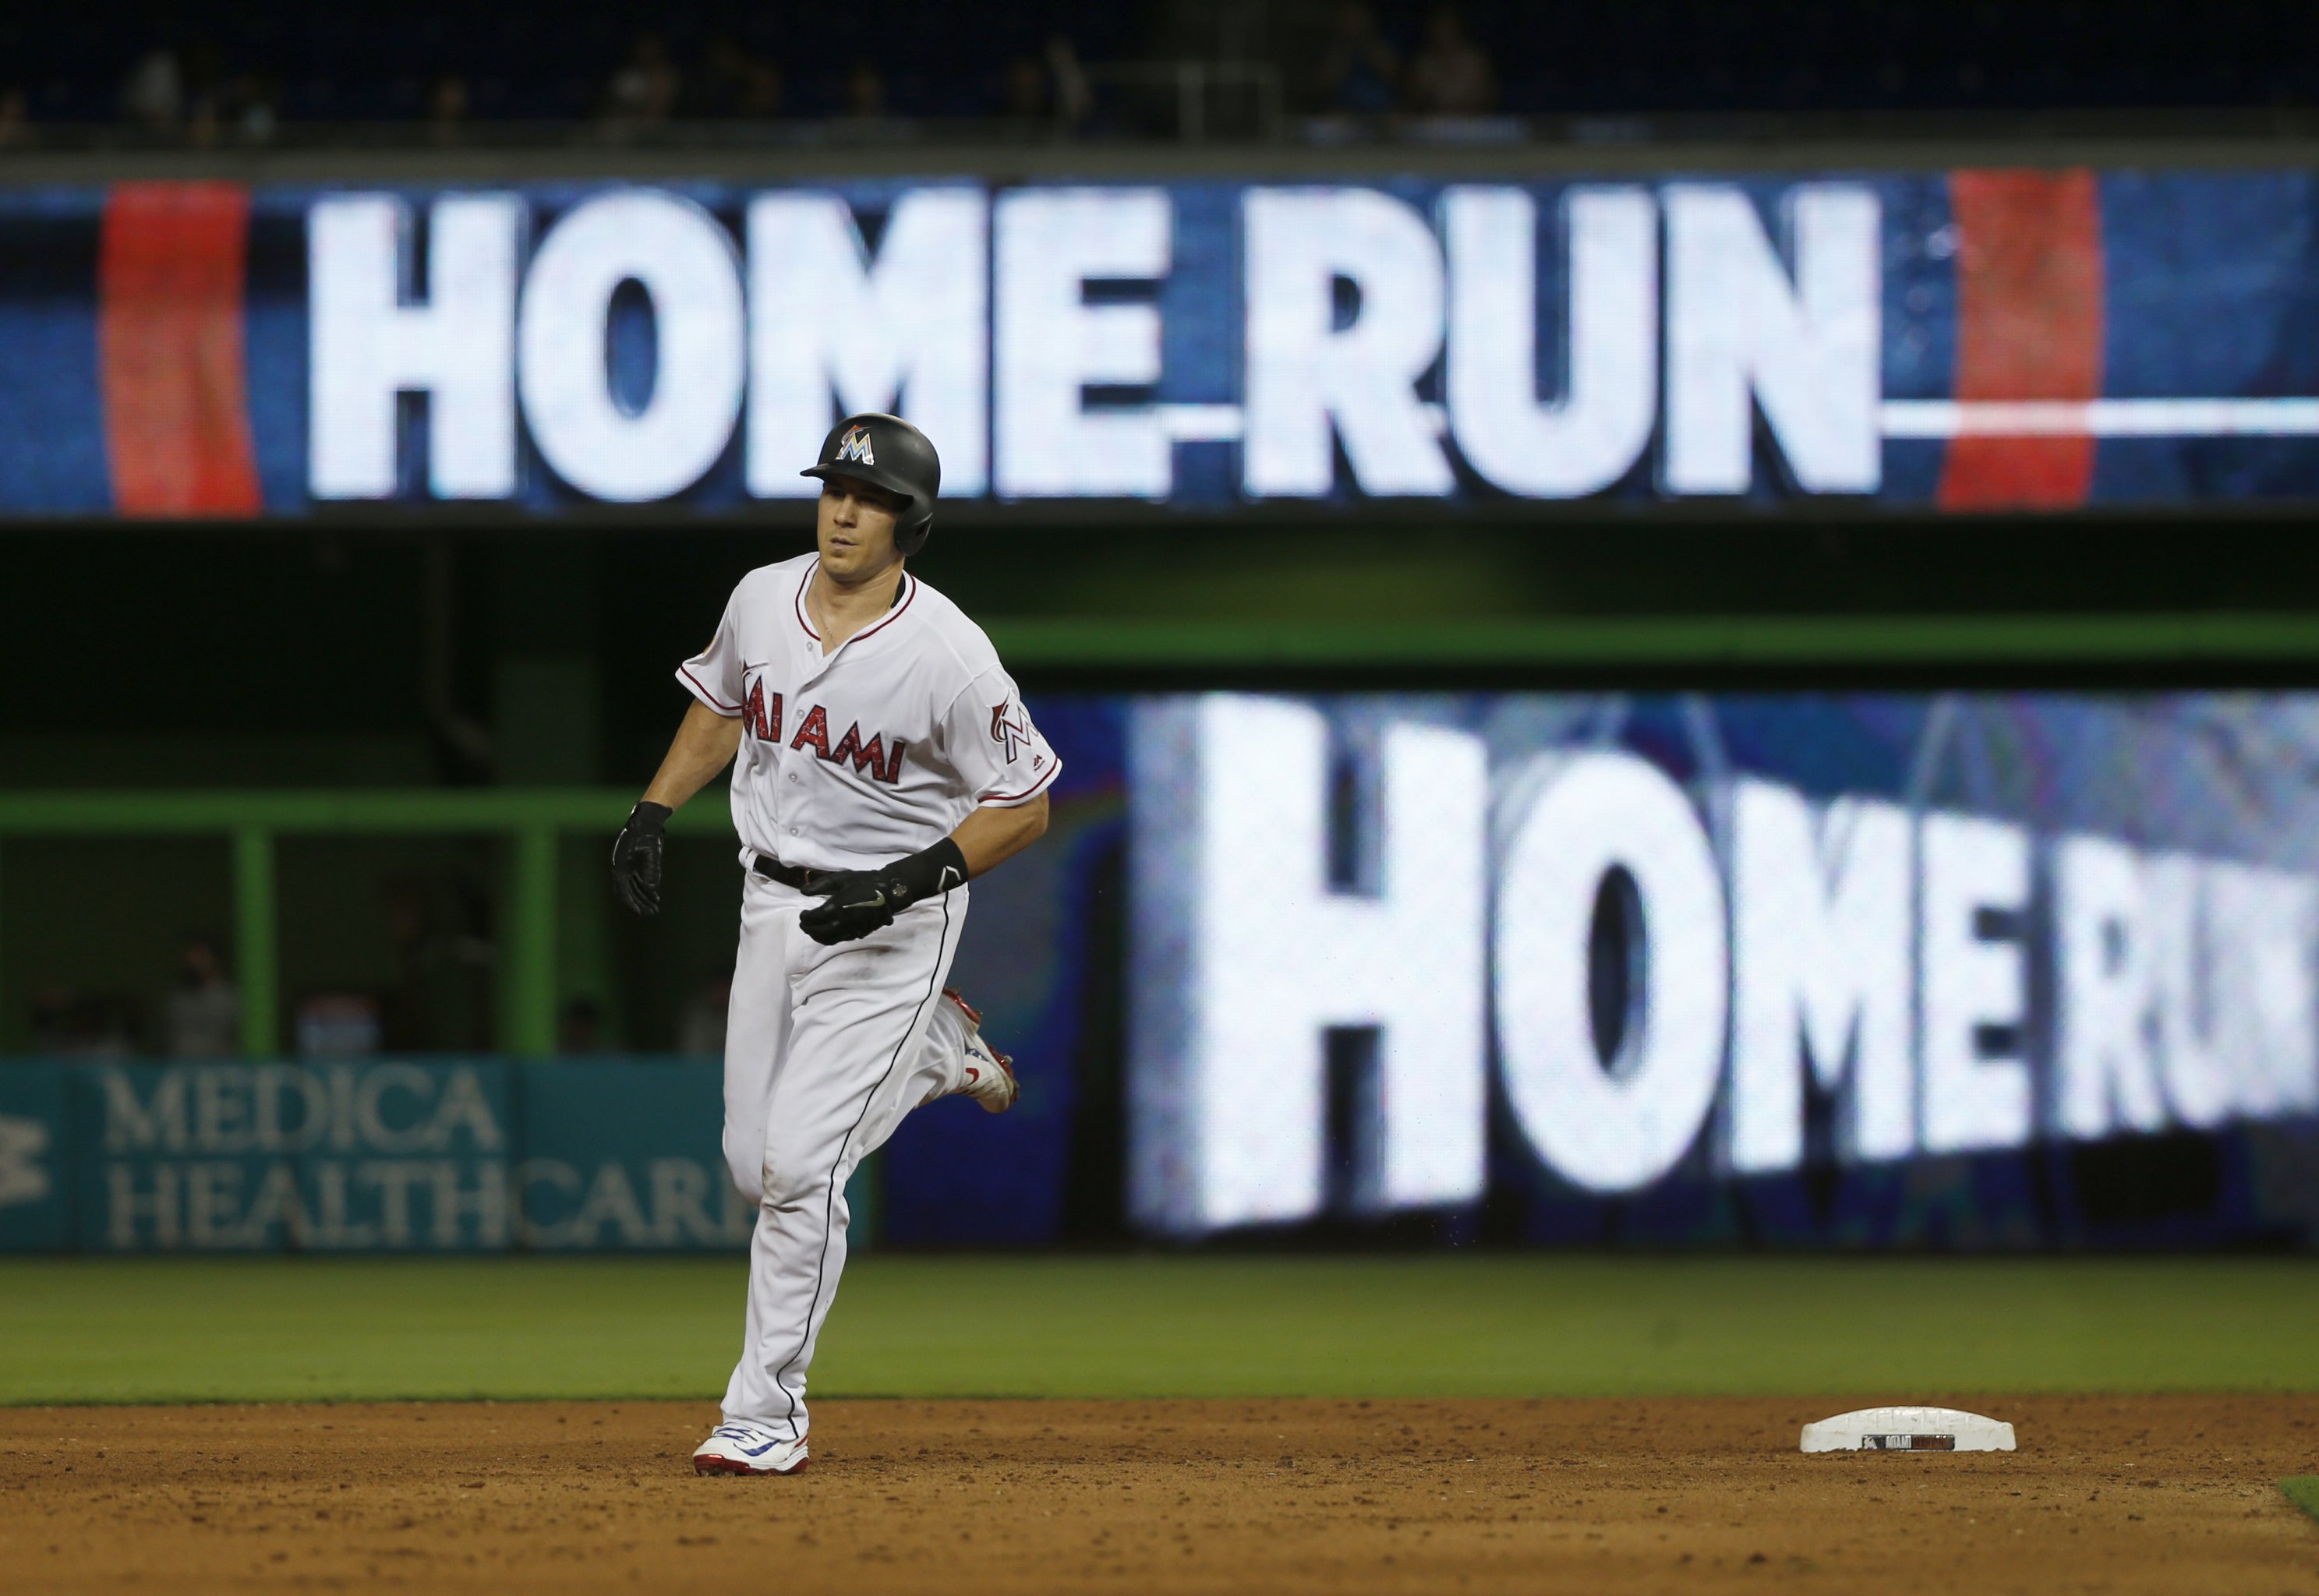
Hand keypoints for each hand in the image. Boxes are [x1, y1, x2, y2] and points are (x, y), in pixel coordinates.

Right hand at [611, 801, 670, 915]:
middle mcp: (621, 867)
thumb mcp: (651, 853)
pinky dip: (645, 888)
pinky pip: (637, 879)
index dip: (631, 903)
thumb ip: (651, 871)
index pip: (623, 890)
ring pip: (633, 886)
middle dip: (639, 903)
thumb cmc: (648, 835)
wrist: (647, 820)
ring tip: (655, 908)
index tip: (640, 913)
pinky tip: (654, 896)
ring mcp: (626, 865)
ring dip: (643, 897)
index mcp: (620, 865)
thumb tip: (652, 889)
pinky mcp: (633, 862)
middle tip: (652, 913)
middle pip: (628, 891)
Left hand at [797, 867, 898, 945]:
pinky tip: (825, 933)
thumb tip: (803, 892)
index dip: (805, 918)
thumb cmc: (864, 882)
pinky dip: (829, 939)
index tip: (803, 914)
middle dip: (808, 929)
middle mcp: (844, 921)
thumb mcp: (841, 878)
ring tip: (812, 930)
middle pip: (819, 932)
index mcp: (838, 906)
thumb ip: (820, 885)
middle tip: (803, 923)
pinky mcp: (858, 933)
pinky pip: (840, 940)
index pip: (815, 918)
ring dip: (817, 937)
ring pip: (829, 939)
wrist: (888, 892)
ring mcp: (852, 929)